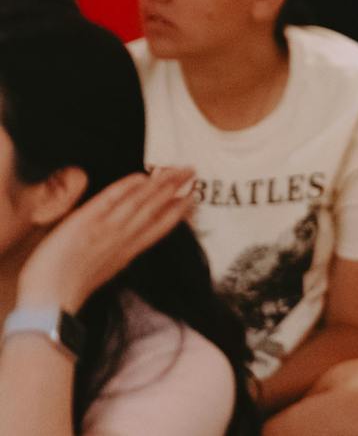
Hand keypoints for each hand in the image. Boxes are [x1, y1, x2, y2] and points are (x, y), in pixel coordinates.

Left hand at [16, 167, 194, 314]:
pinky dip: (126, 187)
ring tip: (177, 169)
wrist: (49, 303)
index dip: (178, 211)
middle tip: (192, 171)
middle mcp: (122, 238)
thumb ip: (117, 256)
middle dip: (175, 188)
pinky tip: (140, 176)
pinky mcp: (86, 222)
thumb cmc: (69, 292)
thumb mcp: (102, 274)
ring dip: (160, 183)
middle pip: (154, 208)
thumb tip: (130, 249)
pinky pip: (110, 200)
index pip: (158, 227)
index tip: (192, 197)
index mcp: (127, 252)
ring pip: (139, 201)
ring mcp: (106, 229)